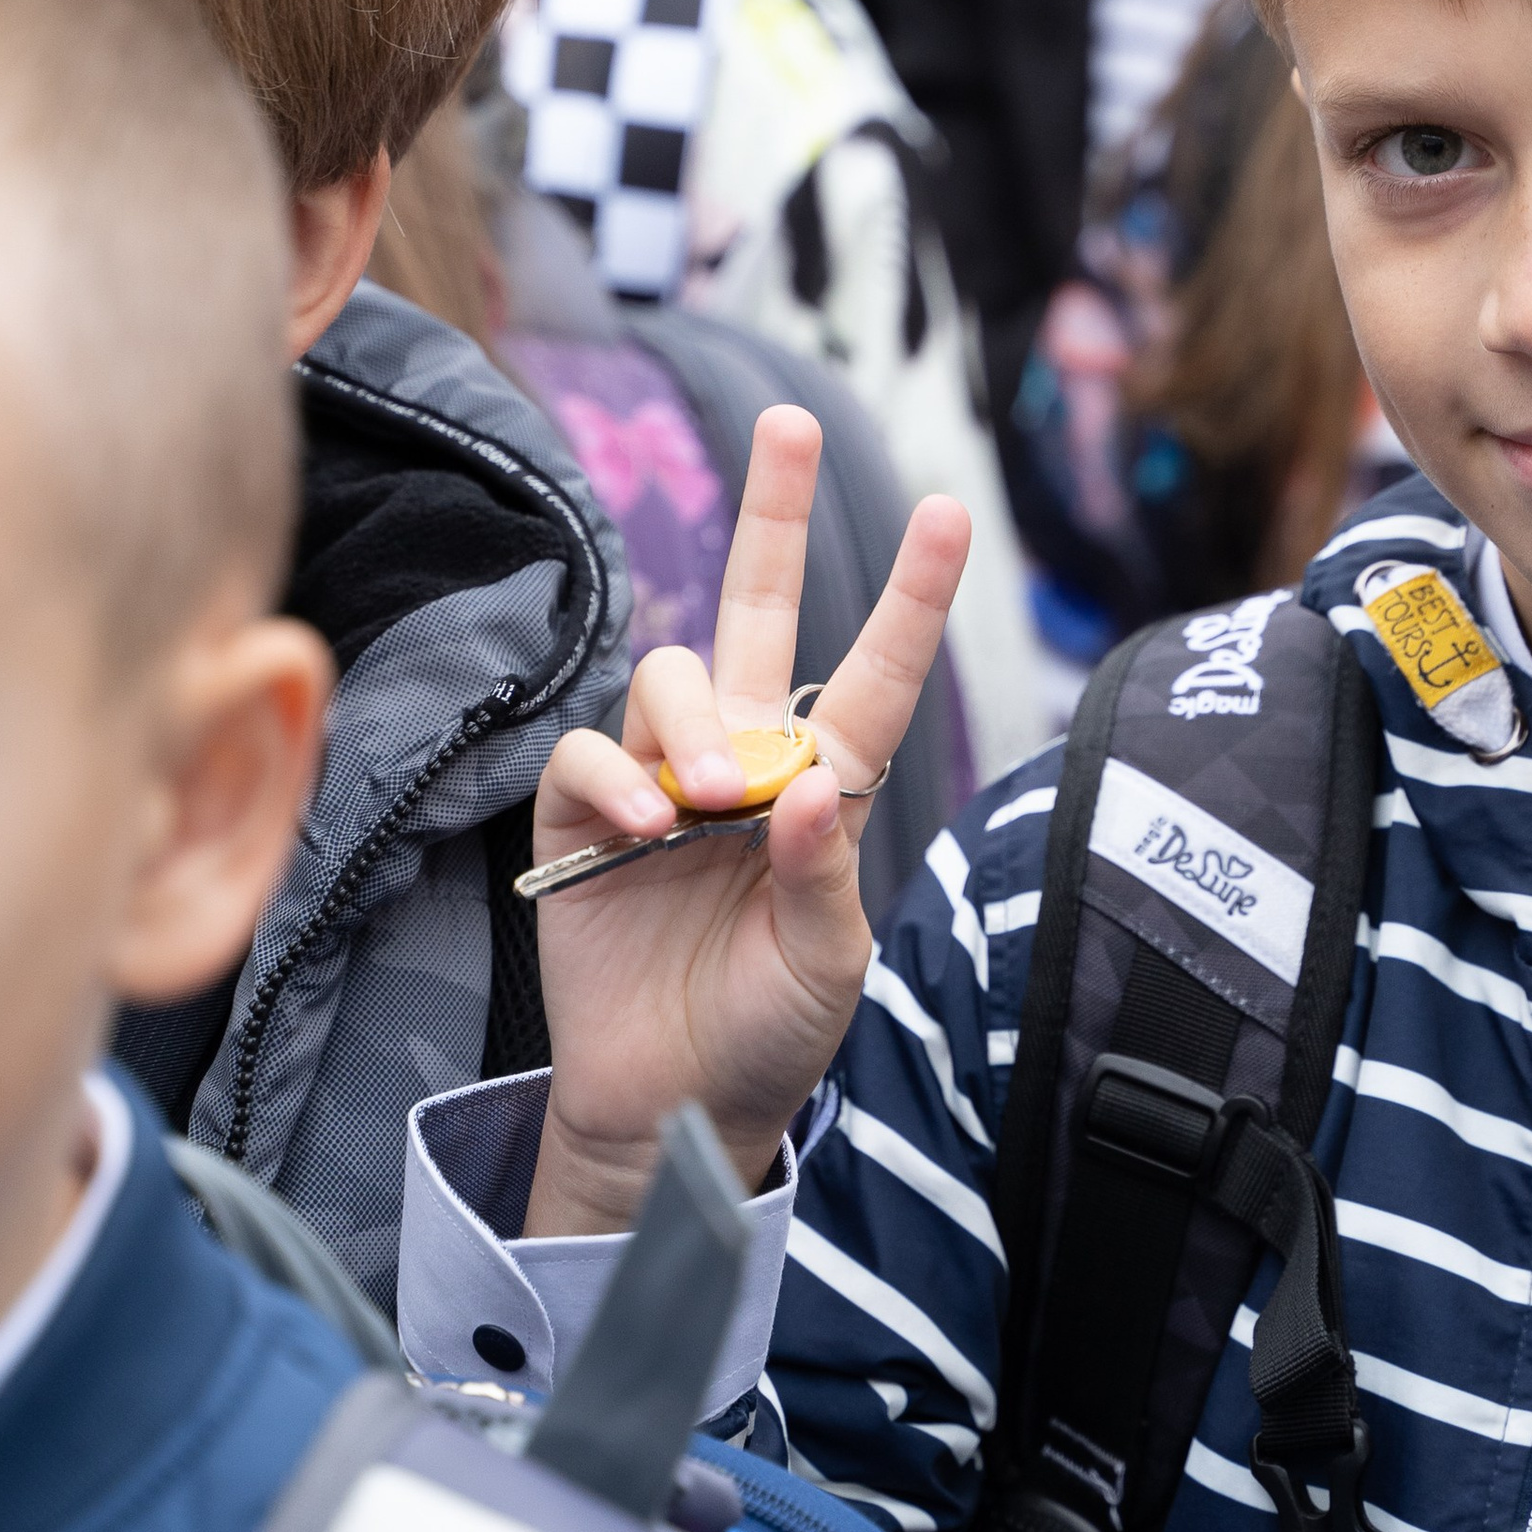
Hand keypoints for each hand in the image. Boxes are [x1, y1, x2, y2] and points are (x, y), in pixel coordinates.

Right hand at [525, 405, 969, 1234]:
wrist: (673, 1108)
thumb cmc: (767, 1034)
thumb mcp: (827, 967)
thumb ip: (822, 878)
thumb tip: (808, 787)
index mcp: (822, 789)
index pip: (873, 677)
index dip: (911, 597)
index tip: (952, 512)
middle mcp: (743, 763)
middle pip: (754, 611)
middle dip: (770, 513)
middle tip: (788, 423)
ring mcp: (658, 782)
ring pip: (669, 679)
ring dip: (691, 721)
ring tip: (709, 799)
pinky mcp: (579, 817)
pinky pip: (587, 753)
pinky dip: (610, 776)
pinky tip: (636, 821)